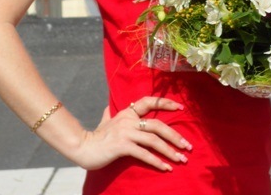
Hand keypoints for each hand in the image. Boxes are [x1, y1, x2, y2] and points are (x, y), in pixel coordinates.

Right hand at [74, 96, 192, 171]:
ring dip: (169, 151)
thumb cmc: (96, 136)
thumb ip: (110, 113)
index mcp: (127, 112)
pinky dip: (156, 161)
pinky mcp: (122, 146)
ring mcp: (125, 132)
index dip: (165, 103)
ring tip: (181, 160)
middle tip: (188, 146)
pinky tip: (165, 168)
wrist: (82, 147)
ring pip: (153, 140)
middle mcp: (128, 120)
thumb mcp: (105, 120)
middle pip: (157, 125)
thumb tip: (109, 107)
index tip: (181, 108)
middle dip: (175, 136)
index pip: (149, 102)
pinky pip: (143, 153)